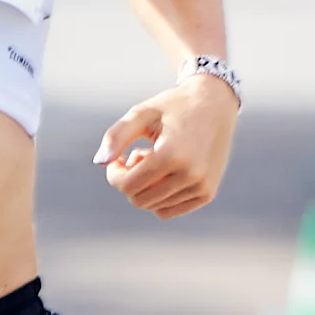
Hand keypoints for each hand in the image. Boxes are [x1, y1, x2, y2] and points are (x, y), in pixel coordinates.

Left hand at [95, 75, 237, 218]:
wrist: (215, 103)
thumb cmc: (173, 106)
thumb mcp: (142, 113)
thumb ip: (116, 136)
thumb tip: (99, 162)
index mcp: (172, 155)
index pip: (127, 186)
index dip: (115, 174)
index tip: (120, 156)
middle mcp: (191, 175)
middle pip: (139, 200)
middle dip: (130, 181)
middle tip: (138, 154)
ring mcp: (202, 187)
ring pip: (153, 207)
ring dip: (147, 187)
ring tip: (155, 159)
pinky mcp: (207, 193)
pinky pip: (169, 210)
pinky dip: (159, 197)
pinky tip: (166, 172)